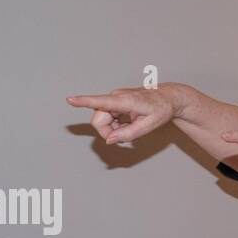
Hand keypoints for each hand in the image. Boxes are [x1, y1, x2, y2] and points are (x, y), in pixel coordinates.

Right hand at [66, 85, 180, 145]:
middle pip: (98, 120)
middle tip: (125, 139)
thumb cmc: (160, 110)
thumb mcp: (149, 126)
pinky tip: (127, 125)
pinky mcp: (115, 102)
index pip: (101, 101)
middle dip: (107, 133)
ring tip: (131, 128)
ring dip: (112, 130)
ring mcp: (114, 99)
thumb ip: (129, 134)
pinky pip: (107, 118)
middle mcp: (116, 97)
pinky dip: (115, 126)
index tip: (70, 99)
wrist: (168, 98)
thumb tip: (109, 140)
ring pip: (102, 120)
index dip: (84, 101)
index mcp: (125, 100)